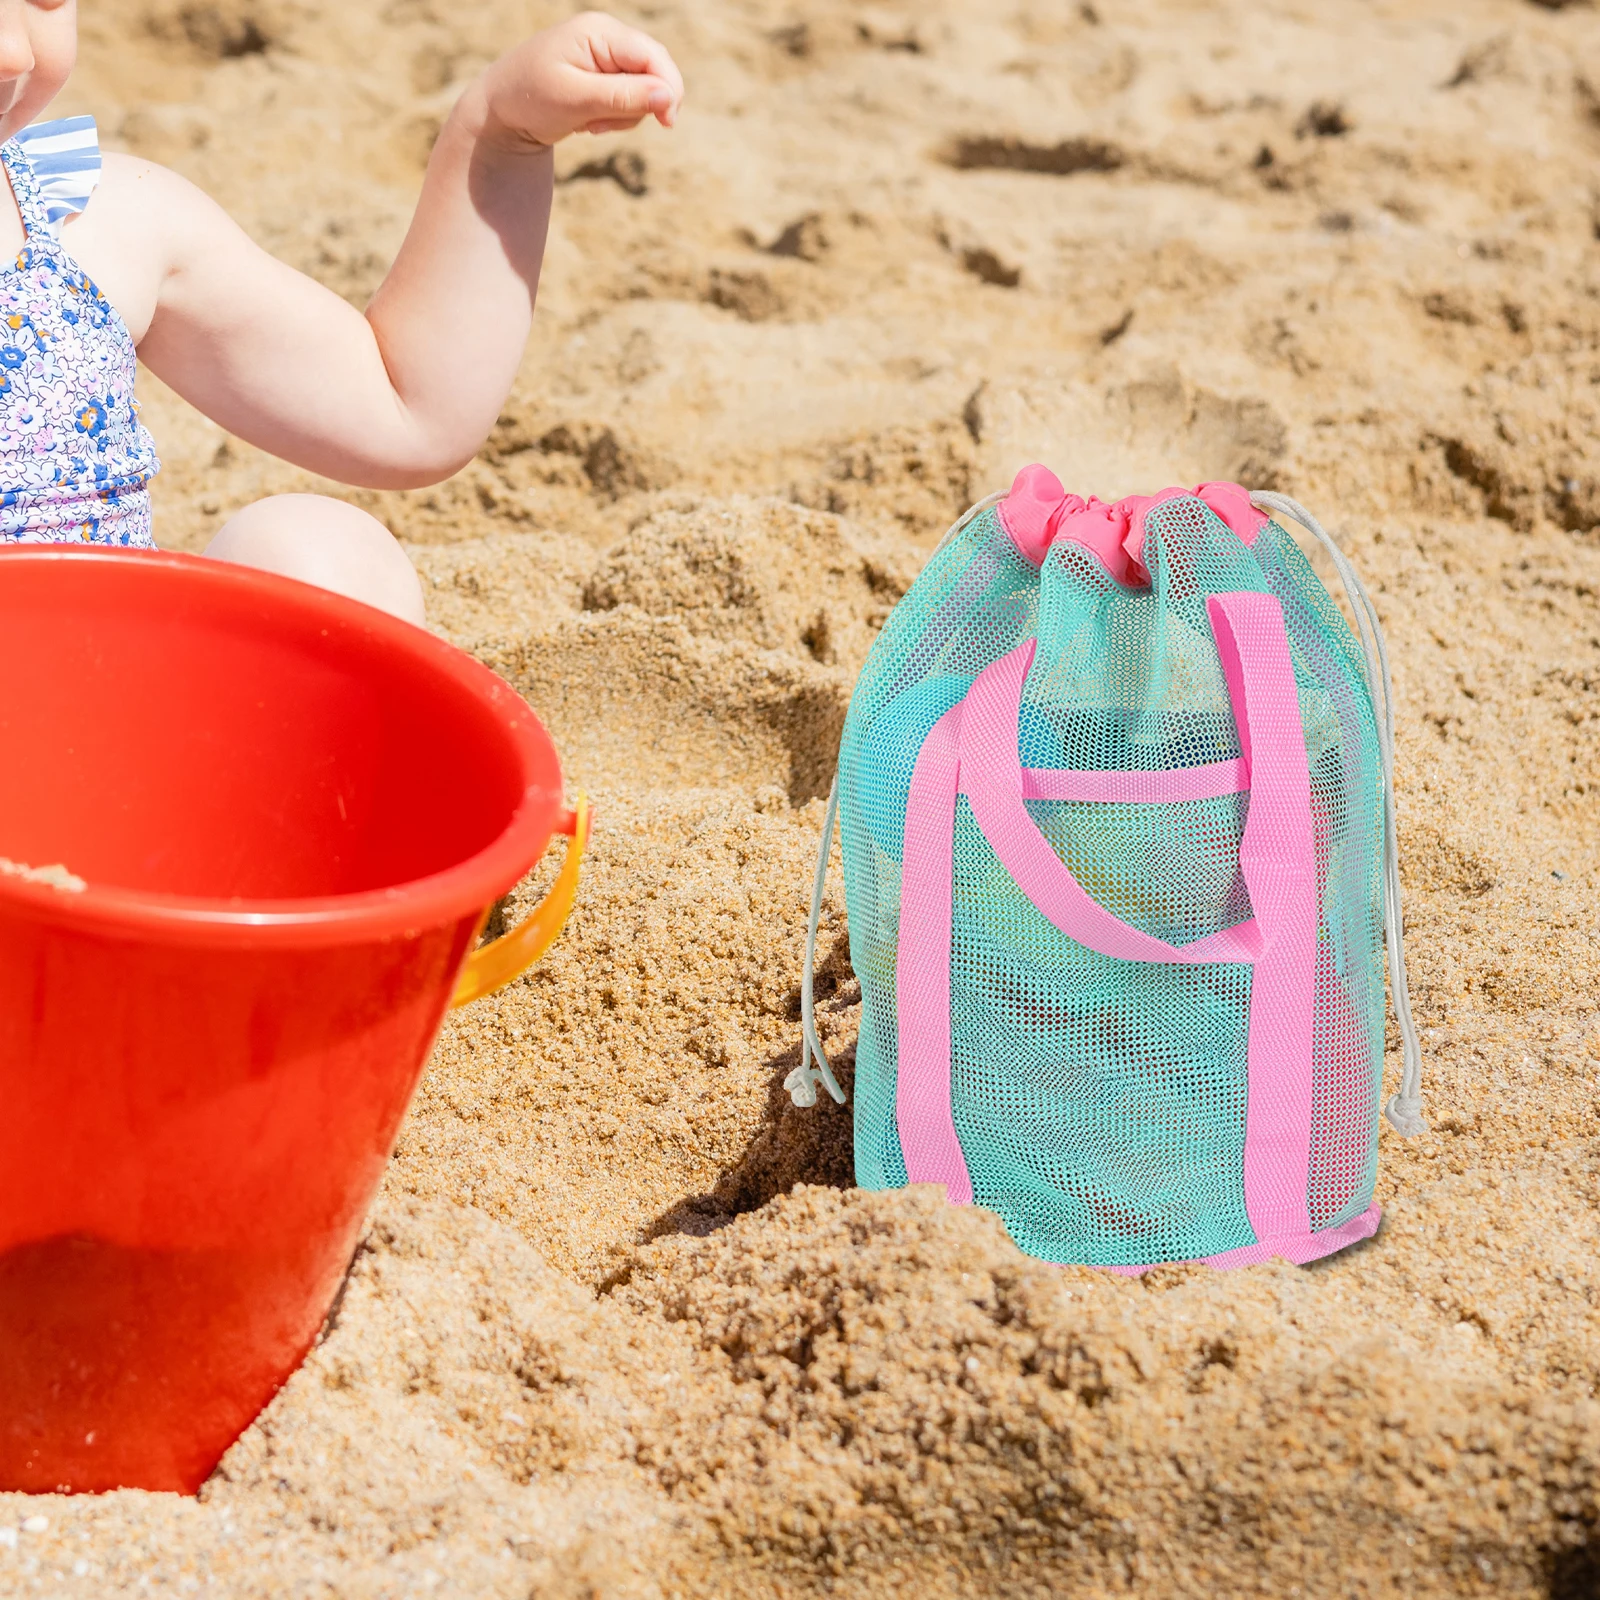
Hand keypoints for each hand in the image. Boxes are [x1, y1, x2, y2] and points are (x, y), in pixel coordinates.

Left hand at [480, 11, 683, 146]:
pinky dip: (616, 117)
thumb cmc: (530, 99)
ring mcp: (606, 55)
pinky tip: (589, 121)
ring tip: (589, 124)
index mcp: (599, 32)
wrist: (500, 109)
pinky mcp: (604, 75)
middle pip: (654, 72)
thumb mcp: (576, 100)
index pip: (653, 56)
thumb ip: (623, 97)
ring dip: (625, 117)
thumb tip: (668, 97)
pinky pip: (630, 99)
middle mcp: (607, 37)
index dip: (668, 88)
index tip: (667, 123)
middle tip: (603, 126)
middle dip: (641, 106)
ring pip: (645, 91)